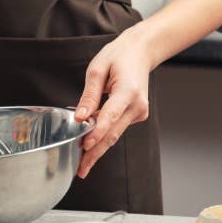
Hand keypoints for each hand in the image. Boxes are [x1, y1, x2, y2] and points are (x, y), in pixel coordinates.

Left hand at [73, 25, 154, 178]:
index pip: (110, 116)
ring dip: (98, 149)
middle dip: (95, 152)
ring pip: (115, 135)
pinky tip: (89, 146)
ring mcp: (138, 112)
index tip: (85, 146)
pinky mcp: (136, 115)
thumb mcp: (97, 69)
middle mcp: (137, 106)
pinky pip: (116, 128)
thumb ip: (89, 95)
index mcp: (128, 91)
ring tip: (82, 165)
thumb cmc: (118, 57)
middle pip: (113, 134)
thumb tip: (80, 117)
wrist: (141, 52)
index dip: (97, 133)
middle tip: (81, 170)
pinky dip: (103, 137)